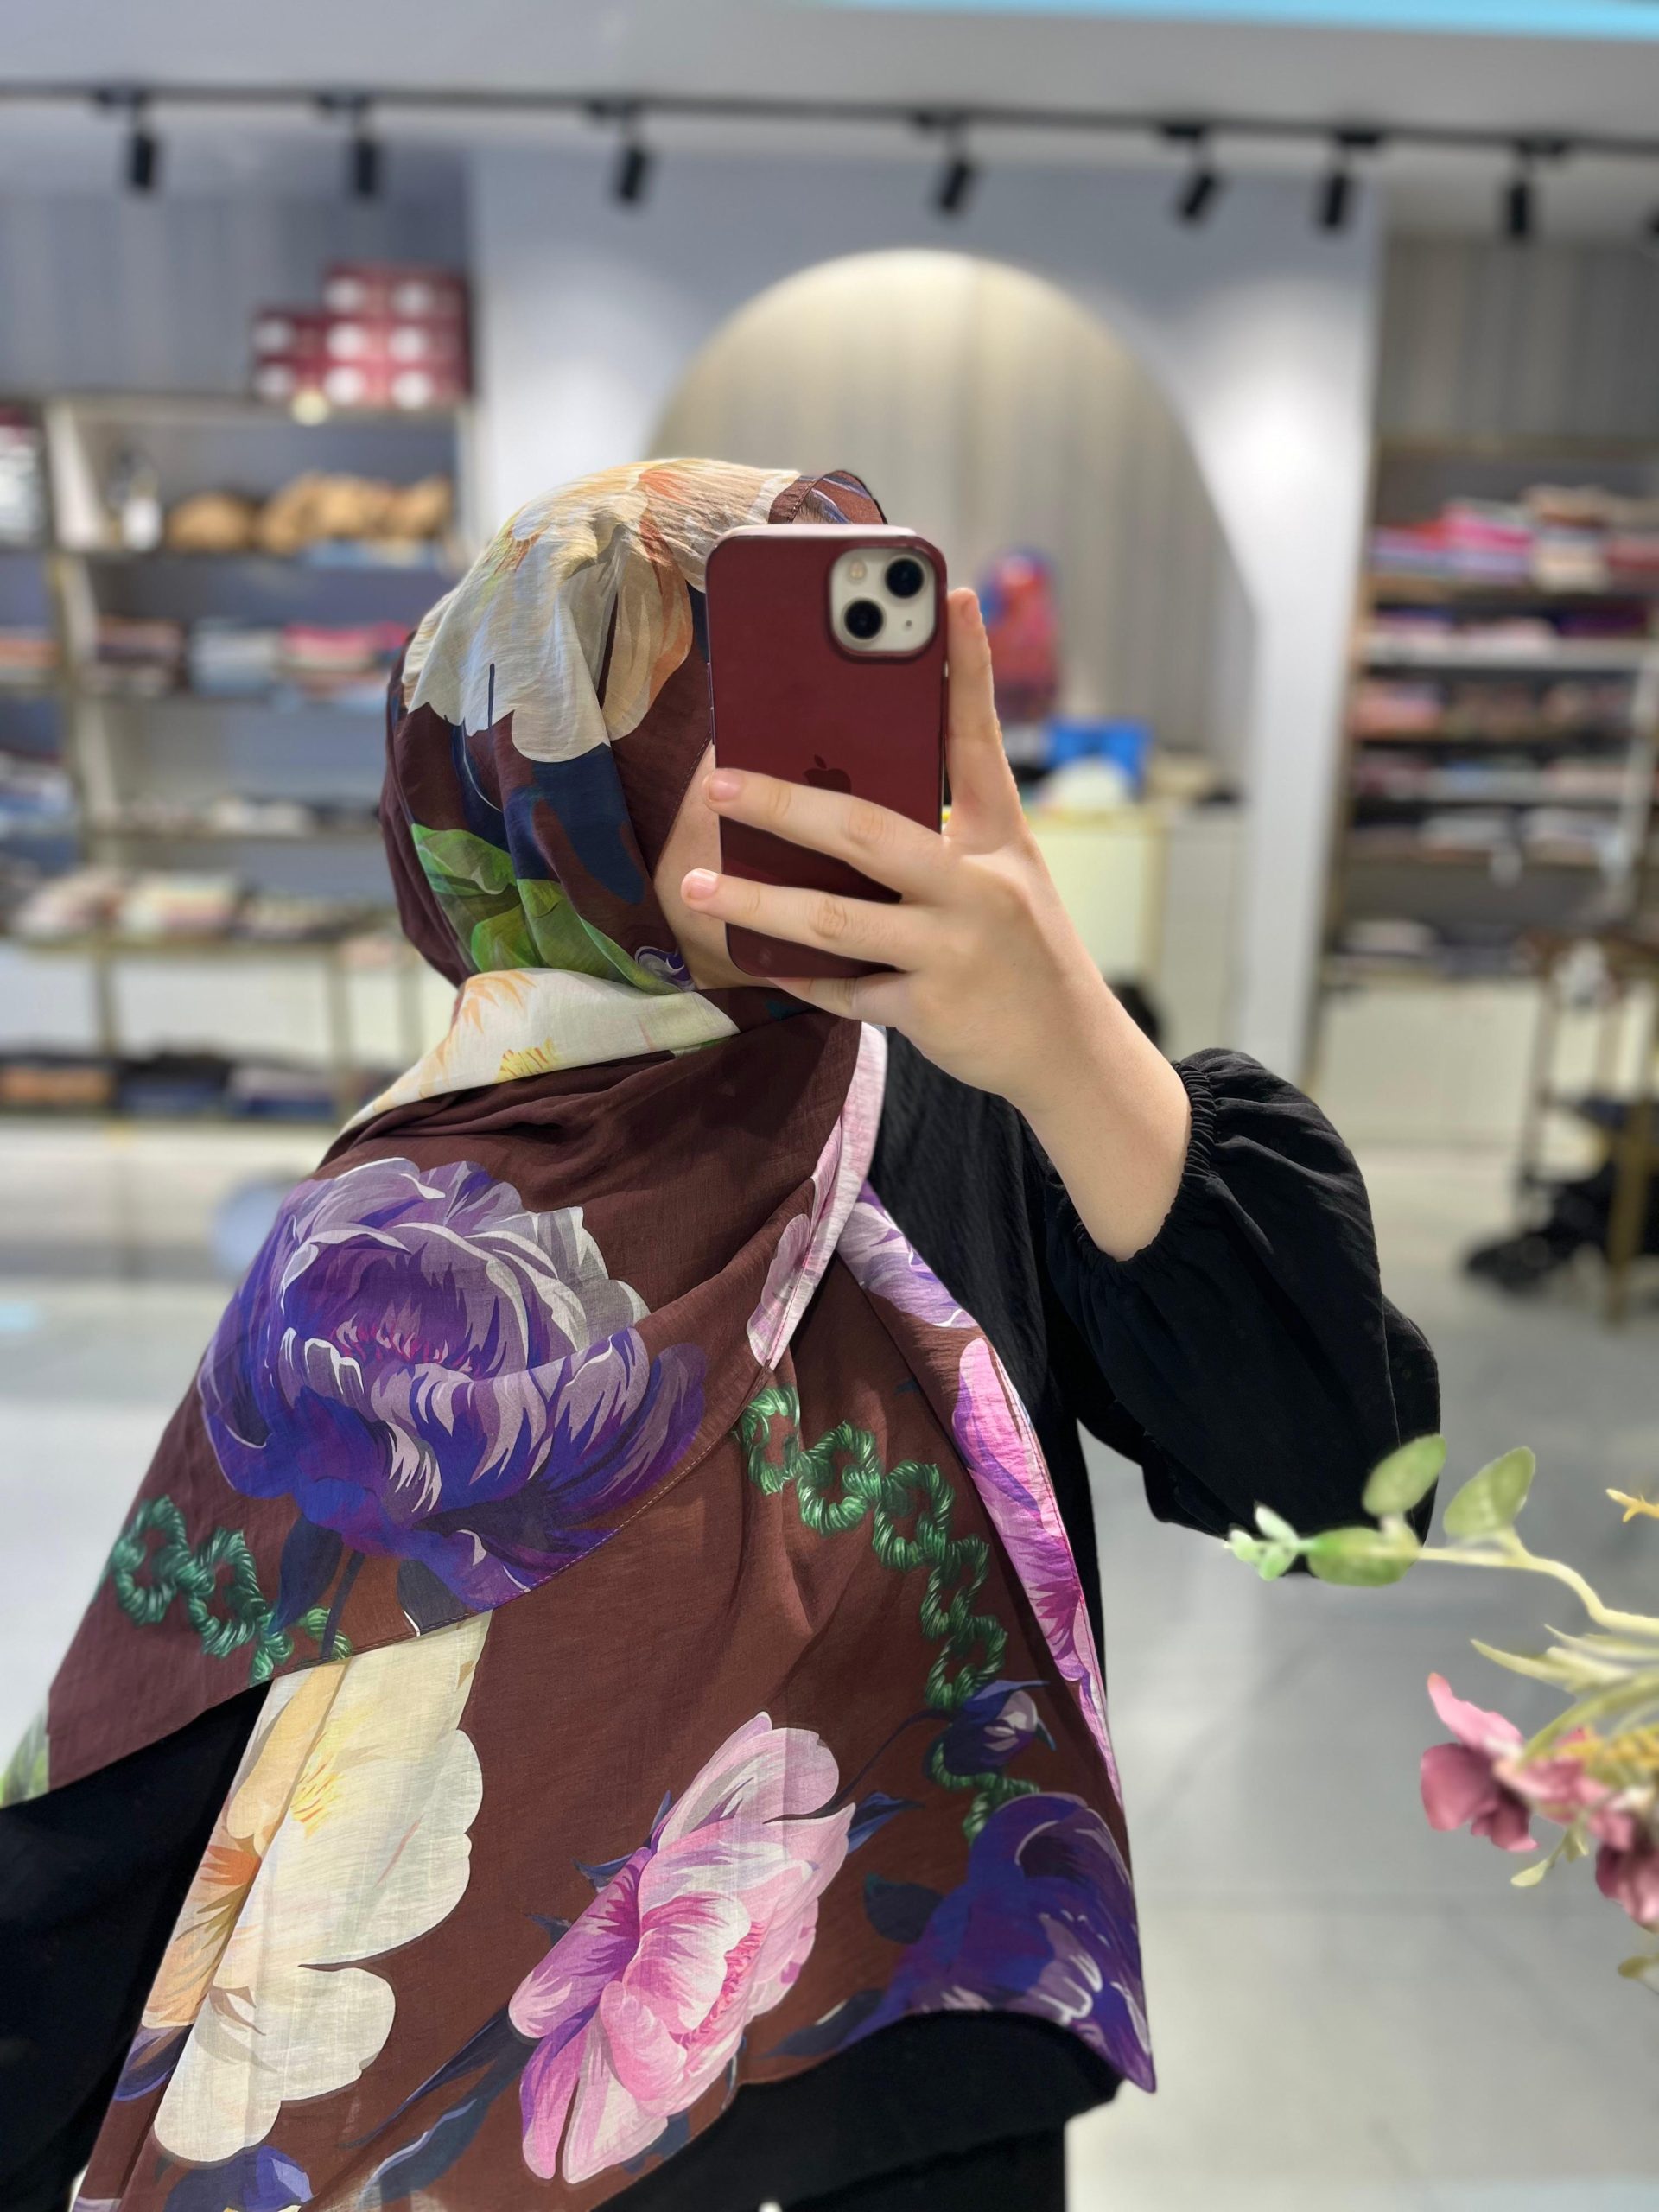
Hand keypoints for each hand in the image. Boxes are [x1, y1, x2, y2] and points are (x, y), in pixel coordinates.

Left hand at [682, 588, 1190, 1258]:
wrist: (1071, 1054)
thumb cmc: (1021, 951)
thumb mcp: (1006, 877)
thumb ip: (941, 835)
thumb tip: (836, 794)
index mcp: (1001, 838)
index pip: (980, 737)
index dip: (967, 666)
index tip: (947, 595)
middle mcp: (981, 888)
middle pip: (868, 831)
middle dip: (786, 803)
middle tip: (720, 783)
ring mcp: (955, 951)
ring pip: (836, 920)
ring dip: (759, 901)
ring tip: (697, 886)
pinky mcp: (933, 1011)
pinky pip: (843, 989)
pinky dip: (795, 975)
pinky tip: (753, 955)